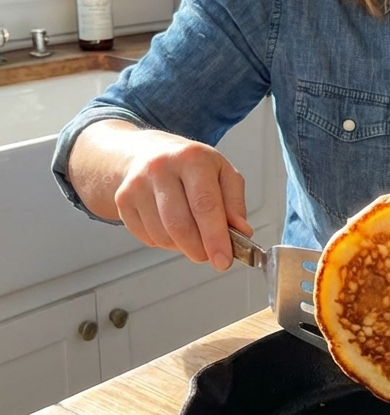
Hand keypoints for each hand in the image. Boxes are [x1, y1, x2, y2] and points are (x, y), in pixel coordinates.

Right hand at [69, 122, 250, 268]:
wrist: (147, 153)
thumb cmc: (191, 166)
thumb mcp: (222, 173)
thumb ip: (235, 204)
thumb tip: (241, 232)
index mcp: (192, 158)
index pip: (205, 205)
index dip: (215, 238)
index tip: (223, 260)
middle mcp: (161, 168)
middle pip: (180, 225)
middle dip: (199, 249)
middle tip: (210, 255)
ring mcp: (137, 184)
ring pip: (163, 236)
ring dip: (182, 246)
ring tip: (191, 232)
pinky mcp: (123, 200)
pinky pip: (148, 238)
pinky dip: (165, 242)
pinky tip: (170, 226)